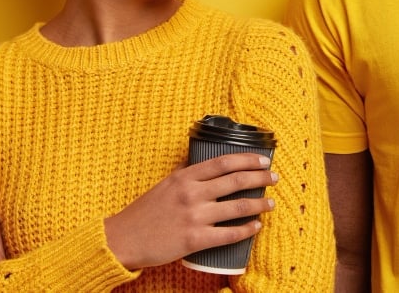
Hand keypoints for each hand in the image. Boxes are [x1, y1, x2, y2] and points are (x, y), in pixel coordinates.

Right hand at [104, 152, 277, 270]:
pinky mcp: (195, 239)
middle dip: (260, 178)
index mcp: (185, 176)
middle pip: (235, 180)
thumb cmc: (144, 212)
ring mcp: (194, 216)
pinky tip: (256, 226)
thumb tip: (199, 160)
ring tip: (271, 203)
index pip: (224, 162)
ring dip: (259, 204)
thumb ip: (184, 172)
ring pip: (237, 206)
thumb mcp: (164, 183)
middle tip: (274, 178)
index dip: (247, 159)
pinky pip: (229, 233)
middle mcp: (192, 193)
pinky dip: (247, 229)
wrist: (124, 239)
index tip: (263, 160)